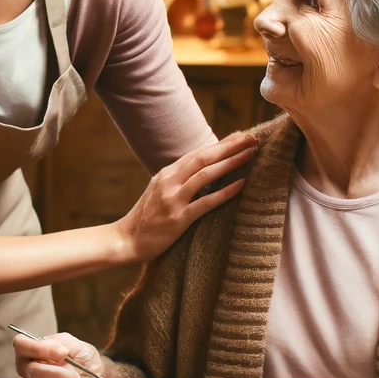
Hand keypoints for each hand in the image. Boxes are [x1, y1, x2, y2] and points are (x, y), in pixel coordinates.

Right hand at [14, 331, 110, 377]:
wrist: (95, 375)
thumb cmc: (83, 358)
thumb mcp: (76, 343)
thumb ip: (63, 342)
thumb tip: (58, 351)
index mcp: (32, 349)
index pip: (20, 344)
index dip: (39, 349)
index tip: (63, 353)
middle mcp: (27, 367)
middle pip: (30, 370)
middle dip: (56, 371)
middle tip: (72, 369)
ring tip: (75, 377)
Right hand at [114, 133, 257, 262]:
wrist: (126, 240)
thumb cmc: (146, 218)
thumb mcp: (159, 192)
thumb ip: (178, 180)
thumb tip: (202, 171)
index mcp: (166, 173)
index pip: (198, 152)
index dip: (221, 143)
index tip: (241, 136)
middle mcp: (169, 181)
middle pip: (204, 157)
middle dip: (229, 146)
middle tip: (252, 138)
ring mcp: (173, 199)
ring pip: (206, 174)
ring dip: (230, 162)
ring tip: (250, 154)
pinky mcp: (178, 218)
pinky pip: (205, 202)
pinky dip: (225, 192)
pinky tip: (241, 184)